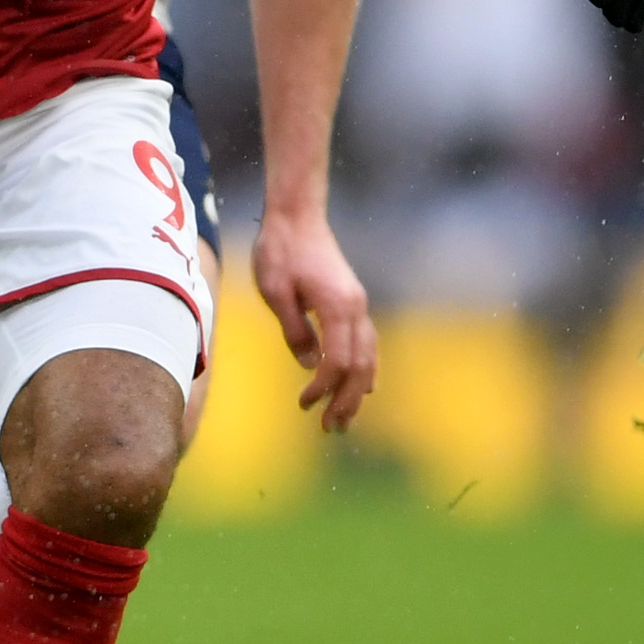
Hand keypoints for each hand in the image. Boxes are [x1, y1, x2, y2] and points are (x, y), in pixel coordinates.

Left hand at [250, 208, 376, 432]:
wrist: (296, 215)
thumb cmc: (280, 250)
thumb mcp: (275, 291)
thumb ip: (293, 329)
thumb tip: (309, 364)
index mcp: (337, 307)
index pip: (338, 361)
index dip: (324, 388)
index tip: (305, 404)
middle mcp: (355, 308)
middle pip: (360, 365)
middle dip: (348, 400)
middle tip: (332, 428)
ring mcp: (357, 304)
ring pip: (368, 356)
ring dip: (358, 389)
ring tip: (346, 416)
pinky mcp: (351, 301)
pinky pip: (366, 343)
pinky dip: (365, 367)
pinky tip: (363, 384)